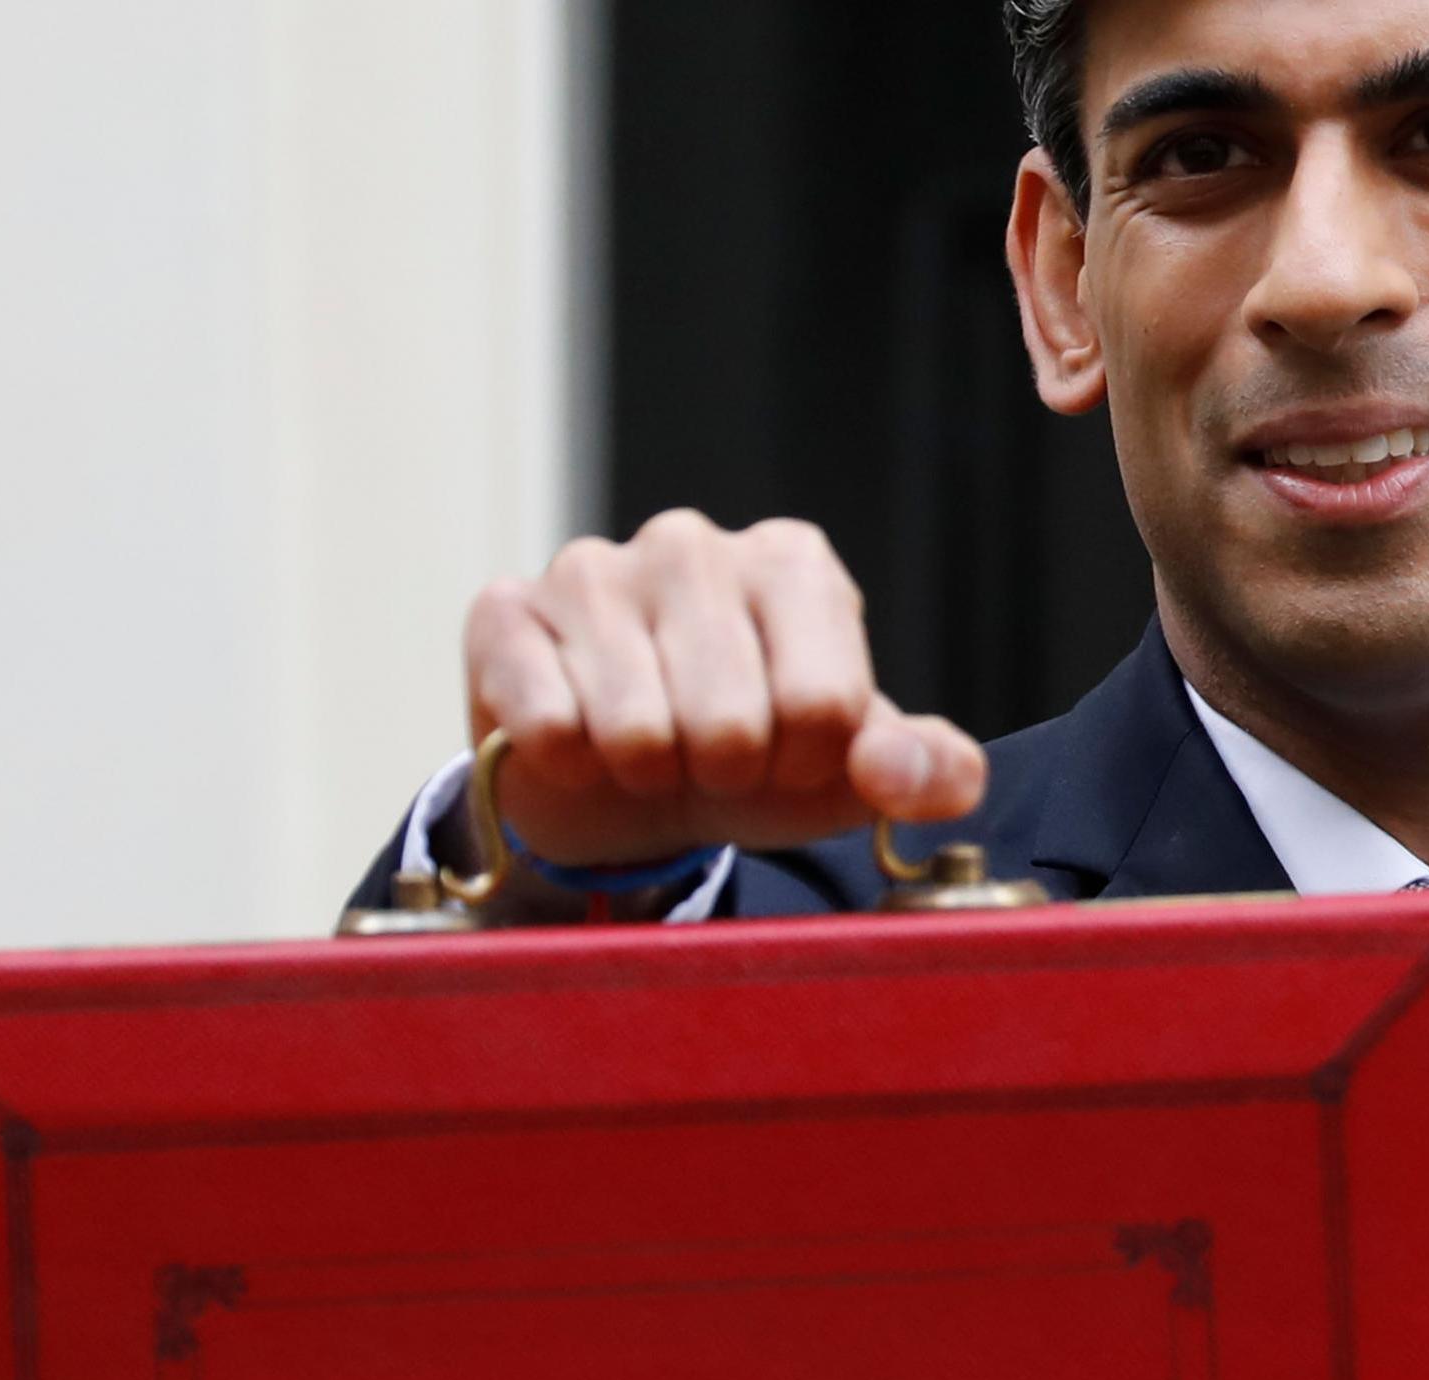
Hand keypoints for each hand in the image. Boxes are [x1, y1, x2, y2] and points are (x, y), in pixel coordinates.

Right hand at [463, 509, 987, 868]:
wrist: (622, 786)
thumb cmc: (751, 762)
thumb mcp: (849, 774)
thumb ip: (923, 772)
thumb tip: (901, 772)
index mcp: (793, 564)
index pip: (826, 704)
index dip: (804, 764)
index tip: (784, 754)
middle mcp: (691, 544)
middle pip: (730, 723)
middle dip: (722, 774)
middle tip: (706, 759)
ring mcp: (591, 569)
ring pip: (636, 730)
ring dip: (645, 774)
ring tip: (645, 751)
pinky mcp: (504, 614)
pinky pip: (546, 724)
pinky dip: (567, 765)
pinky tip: (574, 741)